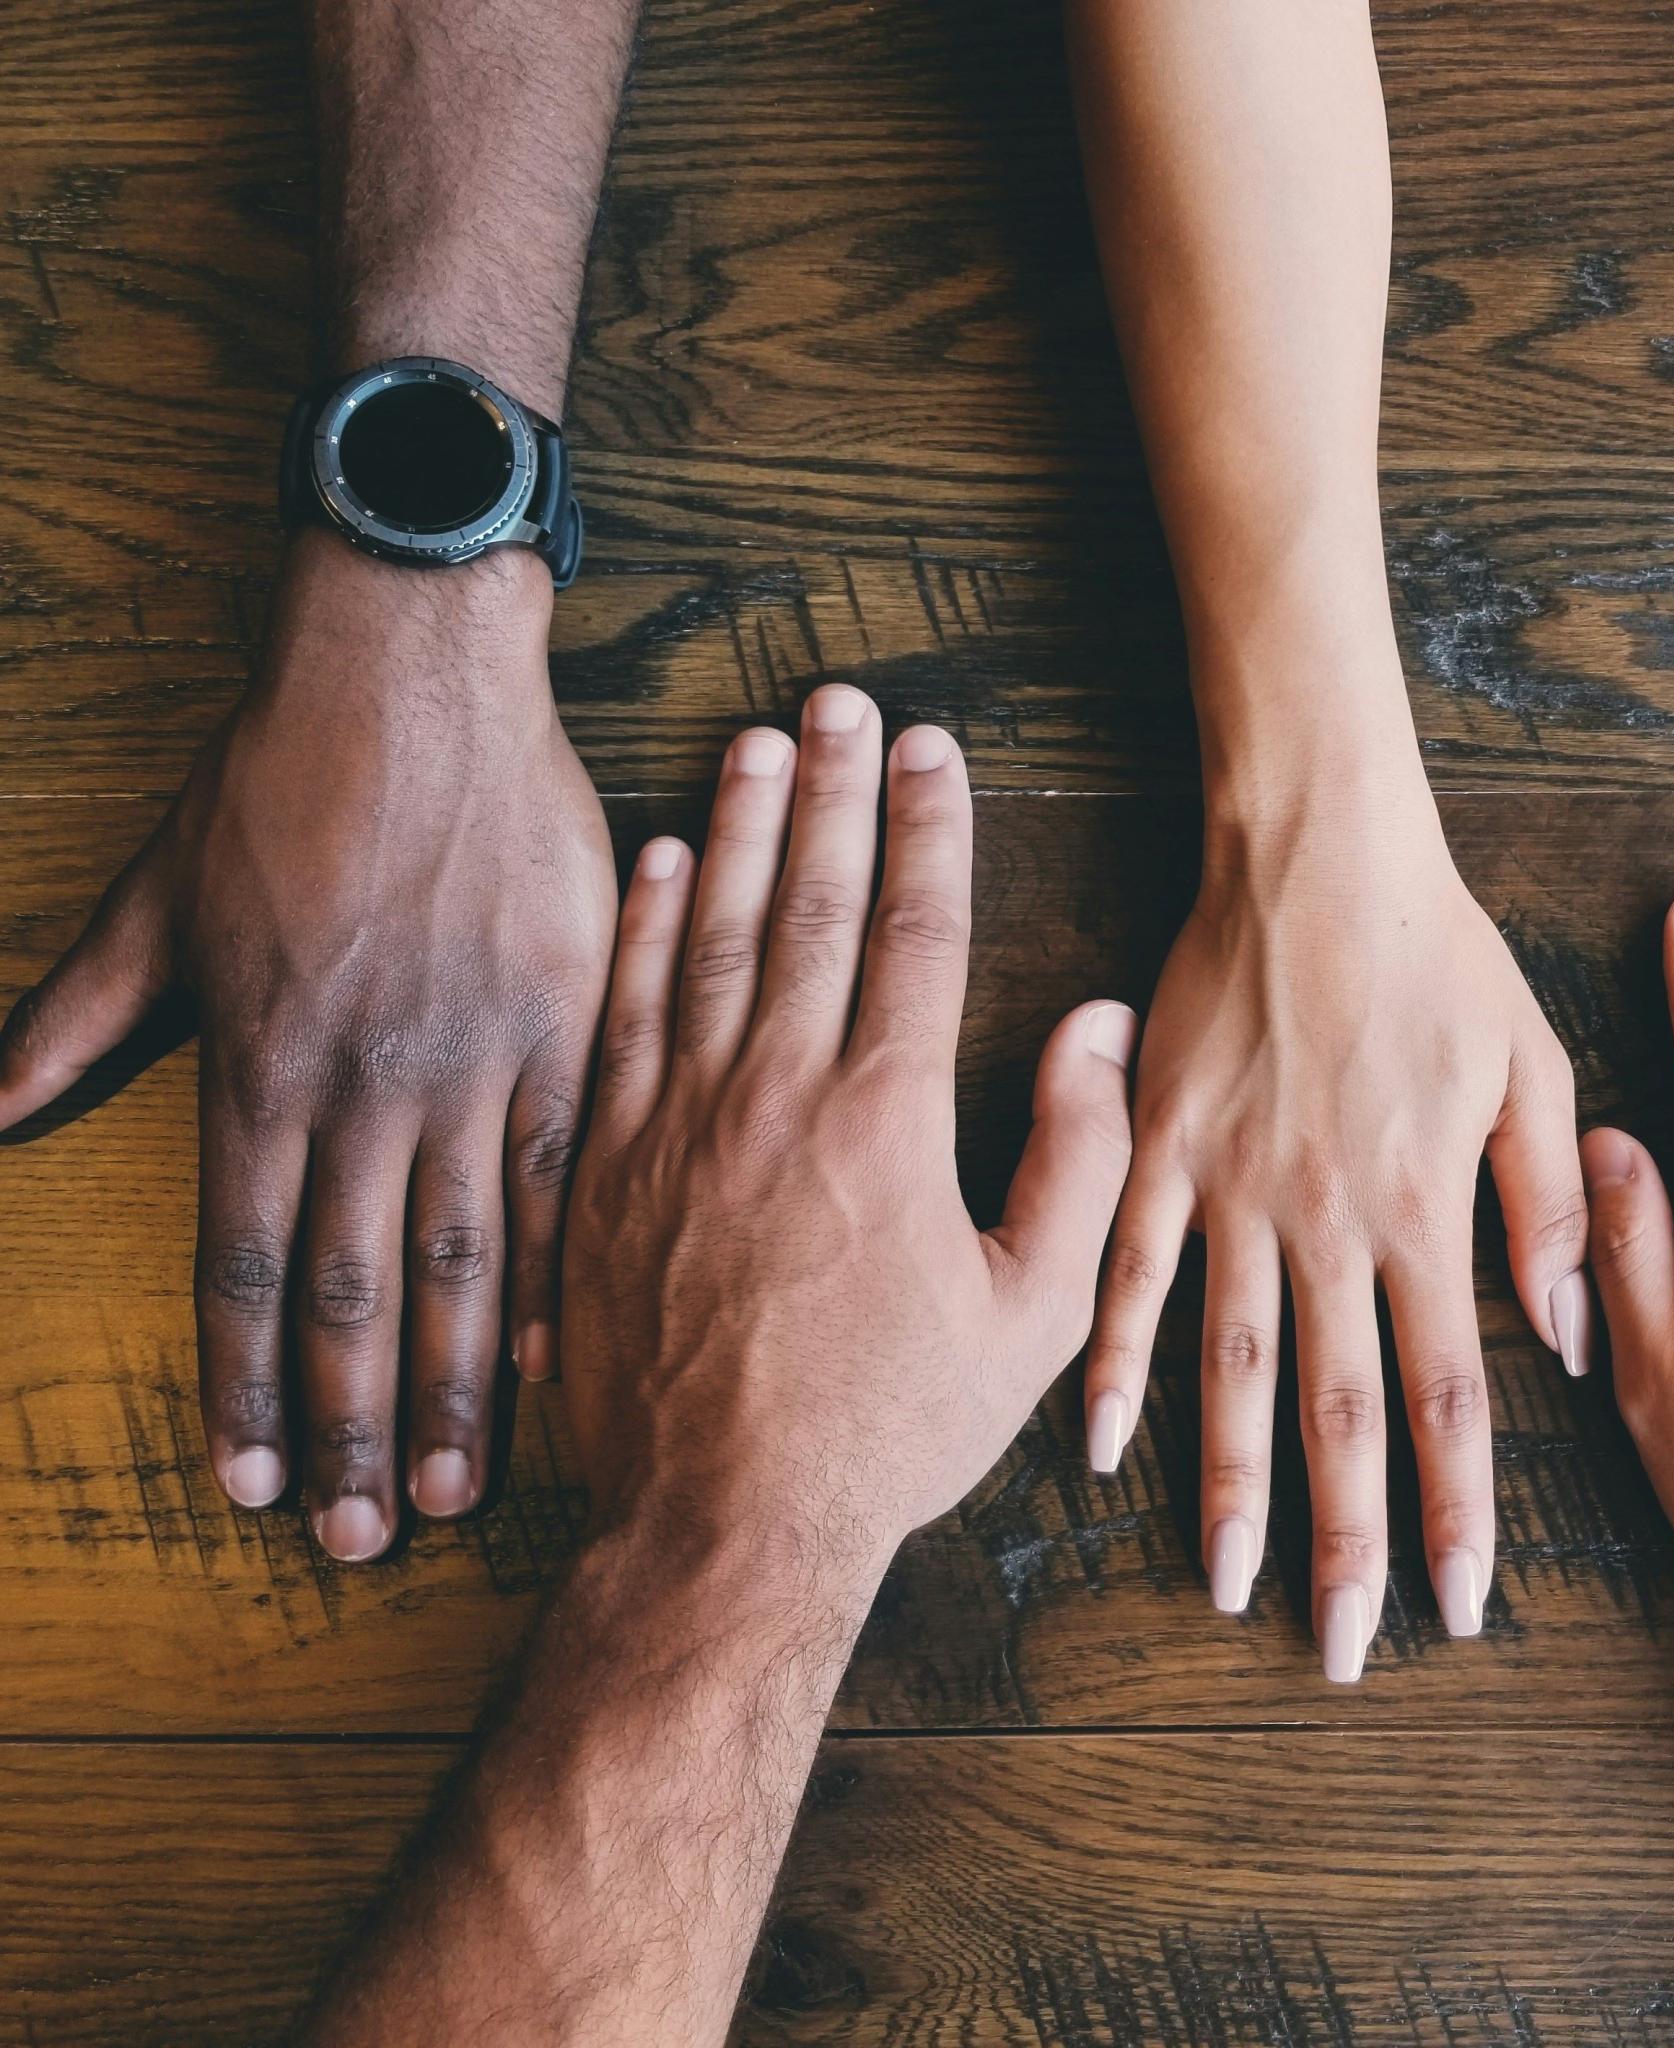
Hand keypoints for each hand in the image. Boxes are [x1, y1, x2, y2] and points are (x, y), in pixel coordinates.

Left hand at [0, 531, 615, 1556]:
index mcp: (259, 1062)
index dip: (244, 1386)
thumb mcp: (154, 895)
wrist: (415, 677)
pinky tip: (555, 1359)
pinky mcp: (563, 1023)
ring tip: (450, 1490)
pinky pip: (562, 1169)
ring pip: (461, 1254)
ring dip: (451, 1385)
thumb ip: (77, 1014)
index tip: (246, 1486)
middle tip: (353, 1541)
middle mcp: (363, 1084)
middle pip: (352, 1290)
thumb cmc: (281, 777)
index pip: (245, 1264)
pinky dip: (557, 1270)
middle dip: (347, 1428)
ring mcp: (471, 1058)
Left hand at [560, 683, 1136, 1571]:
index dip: (929, 827)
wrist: (721, 1524)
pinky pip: (625, 1014)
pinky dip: (644, 930)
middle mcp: (776, 1093)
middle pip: (809, 904)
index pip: (913, 931)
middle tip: (842, 700)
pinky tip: (662, 862)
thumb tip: (1095, 1028)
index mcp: (886, 1119)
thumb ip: (1078, 1159)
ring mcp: (677, 1122)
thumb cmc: (887, 1427)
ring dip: (739, 829)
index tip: (935, 749)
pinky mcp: (603, 1164)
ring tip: (757, 741)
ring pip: (712, 937)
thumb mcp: (1031, 1315)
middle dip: (833, 790)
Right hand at [1082, 773, 1589, 1679]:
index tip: (1457, 1604)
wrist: (1315, 853)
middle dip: (1346, 1539)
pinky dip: (1115, 1362)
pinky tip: (1100, 1445)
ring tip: (1229, 1582)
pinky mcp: (1160, 1149)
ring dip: (1230, 1483)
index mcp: (1422, 1211)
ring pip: (1229, 1365)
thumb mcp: (1530, 1066)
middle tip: (1342, 1646)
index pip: (1448, 1395)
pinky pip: (1130, 1273)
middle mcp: (1325, 1223)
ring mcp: (1231, 1190)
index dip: (1456, 1510)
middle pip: (1337, 1409)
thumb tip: (1569, 1338)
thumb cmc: (1436, 953)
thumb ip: (1547, 1207)